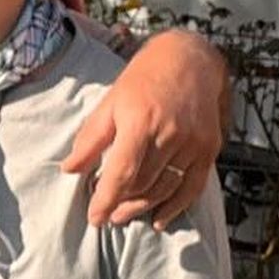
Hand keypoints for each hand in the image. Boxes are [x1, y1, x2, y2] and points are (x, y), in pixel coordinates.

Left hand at [63, 29, 227, 227]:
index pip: (123, 171)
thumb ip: (90, 139)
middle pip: (144, 184)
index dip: (106, 199)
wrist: (189, 60)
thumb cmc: (143, 80)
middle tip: (108, 215)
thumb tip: (69, 170)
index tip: (94, 218)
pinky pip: (192, 187)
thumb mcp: (110, 103)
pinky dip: (175, 207)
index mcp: (141, 120)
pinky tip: (158, 218)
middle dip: (122, 204)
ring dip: (144, 207)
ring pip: (166, 189)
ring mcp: (193, 142)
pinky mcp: (208, 148)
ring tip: (125, 215)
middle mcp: (170, 133)